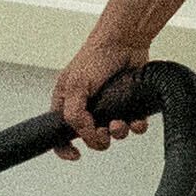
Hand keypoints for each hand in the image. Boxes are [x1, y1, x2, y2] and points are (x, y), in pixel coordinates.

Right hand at [51, 7, 161, 153]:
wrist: (126, 41)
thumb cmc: (96, 56)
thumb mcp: (76, 87)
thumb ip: (74, 115)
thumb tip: (84, 134)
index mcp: (68, 103)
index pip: (59, 134)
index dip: (64, 148)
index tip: (76, 154)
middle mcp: (87, 107)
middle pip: (90, 137)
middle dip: (99, 139)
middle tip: (104, 131)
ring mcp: (109, 107)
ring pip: (114, 134)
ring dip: (119, 133)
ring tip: (120, 124)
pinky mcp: (129, 105)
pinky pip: (134, 126)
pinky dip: (136, 127)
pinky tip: (137, 120)